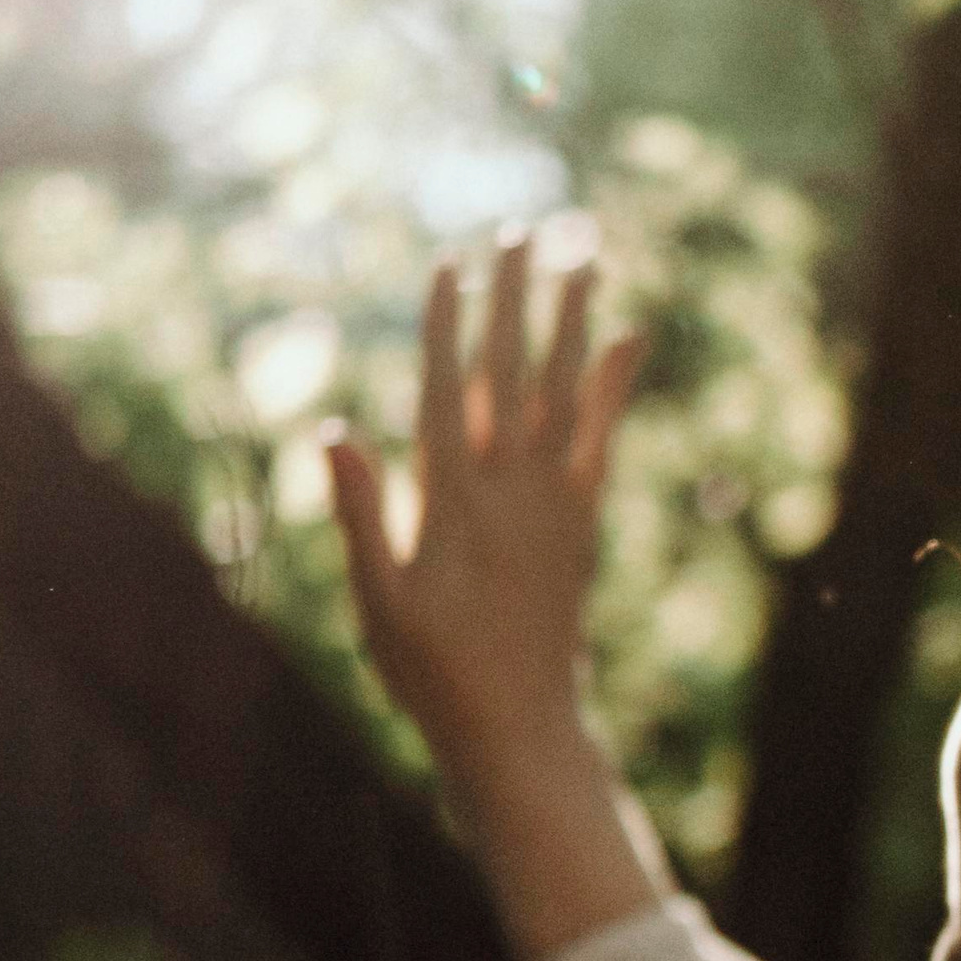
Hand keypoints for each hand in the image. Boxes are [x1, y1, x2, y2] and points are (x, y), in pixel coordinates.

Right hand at [326, 231, 638, 804]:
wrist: (520, 730)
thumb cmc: (432, 677)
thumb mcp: (380, 605)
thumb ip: (360, 517)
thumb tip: (334, 430)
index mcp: (455, 506)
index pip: (449, 395)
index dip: (448, 328)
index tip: (450, 265)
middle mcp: (513, 494)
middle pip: (515, 377)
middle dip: (514, 302)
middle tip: (520, 231)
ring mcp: (554, 506)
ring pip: (566, 394)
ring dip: (571, 323)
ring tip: (581, 256)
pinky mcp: (581, 524)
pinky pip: (602, 437)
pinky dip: (613, 385)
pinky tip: (626, 338)